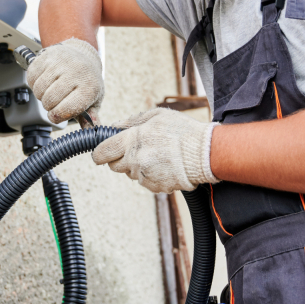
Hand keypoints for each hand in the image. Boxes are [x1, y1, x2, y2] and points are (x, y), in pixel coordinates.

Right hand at [27, 38, 103, 124]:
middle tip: (55, 101)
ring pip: (39, 89)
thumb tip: (90, 131)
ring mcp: (61, 62)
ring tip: (50, 90)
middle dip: (48, 106)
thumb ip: (90, 118)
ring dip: (41, 95)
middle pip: (49, 100)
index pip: (65, 110)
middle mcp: (76, 73)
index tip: (56, 115)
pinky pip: (31, 76)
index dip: (57, 117)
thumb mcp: (93, 99)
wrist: (82, 54)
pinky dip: (34, 83)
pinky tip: (44, 81)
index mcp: (89, 87)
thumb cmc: (86, 81)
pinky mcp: (48, 55)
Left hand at [92, 108, 218, 192]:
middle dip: (119, 159)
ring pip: (131, 174)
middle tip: (134, 151)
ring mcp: (145, 175)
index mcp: (133, 140)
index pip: (102, 152)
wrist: (205, 153)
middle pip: (114, 166)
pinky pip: (145, 182)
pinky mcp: (155, 186)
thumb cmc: (183, 131)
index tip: (100, 153)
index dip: (99, 153)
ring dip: (137, 167)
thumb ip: (132, 121)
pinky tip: (164, 166)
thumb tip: (114, 127)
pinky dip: (151, 176)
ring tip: (157, 156)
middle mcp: (136, 160)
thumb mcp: (156, 116)